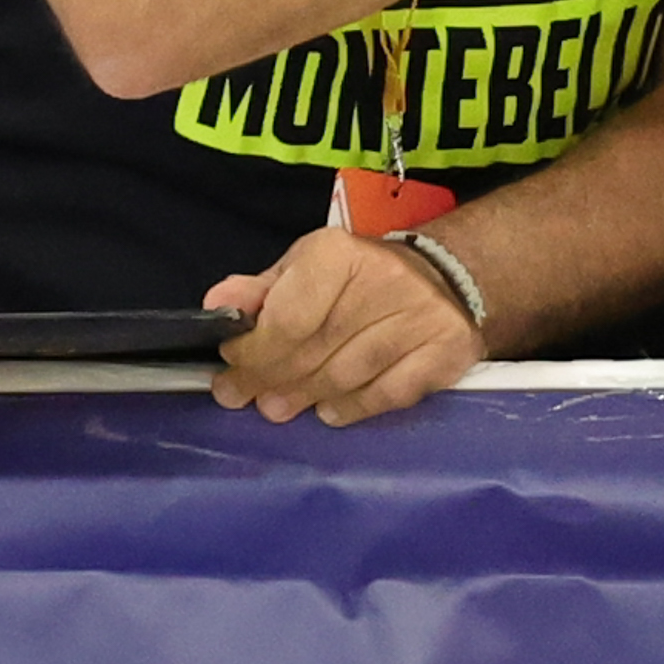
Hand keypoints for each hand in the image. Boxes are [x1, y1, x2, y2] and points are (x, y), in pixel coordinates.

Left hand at [205, 226, 483, 425]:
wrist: (443, 274)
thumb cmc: (356, 276)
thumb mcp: (305, 267)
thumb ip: (260, 291)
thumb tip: (217, 305)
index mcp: (339, 253)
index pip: (288, 318)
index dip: (254, 351)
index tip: (232, 368)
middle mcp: (383, 279)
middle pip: (314, 350)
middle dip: (272, 380)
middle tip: (250, 398)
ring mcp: (420, 317)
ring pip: (348, 375)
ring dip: (307, 397)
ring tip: (281, 407)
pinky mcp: (445, 349)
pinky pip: (389, 394)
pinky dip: (353, 408)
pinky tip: (331, 411)